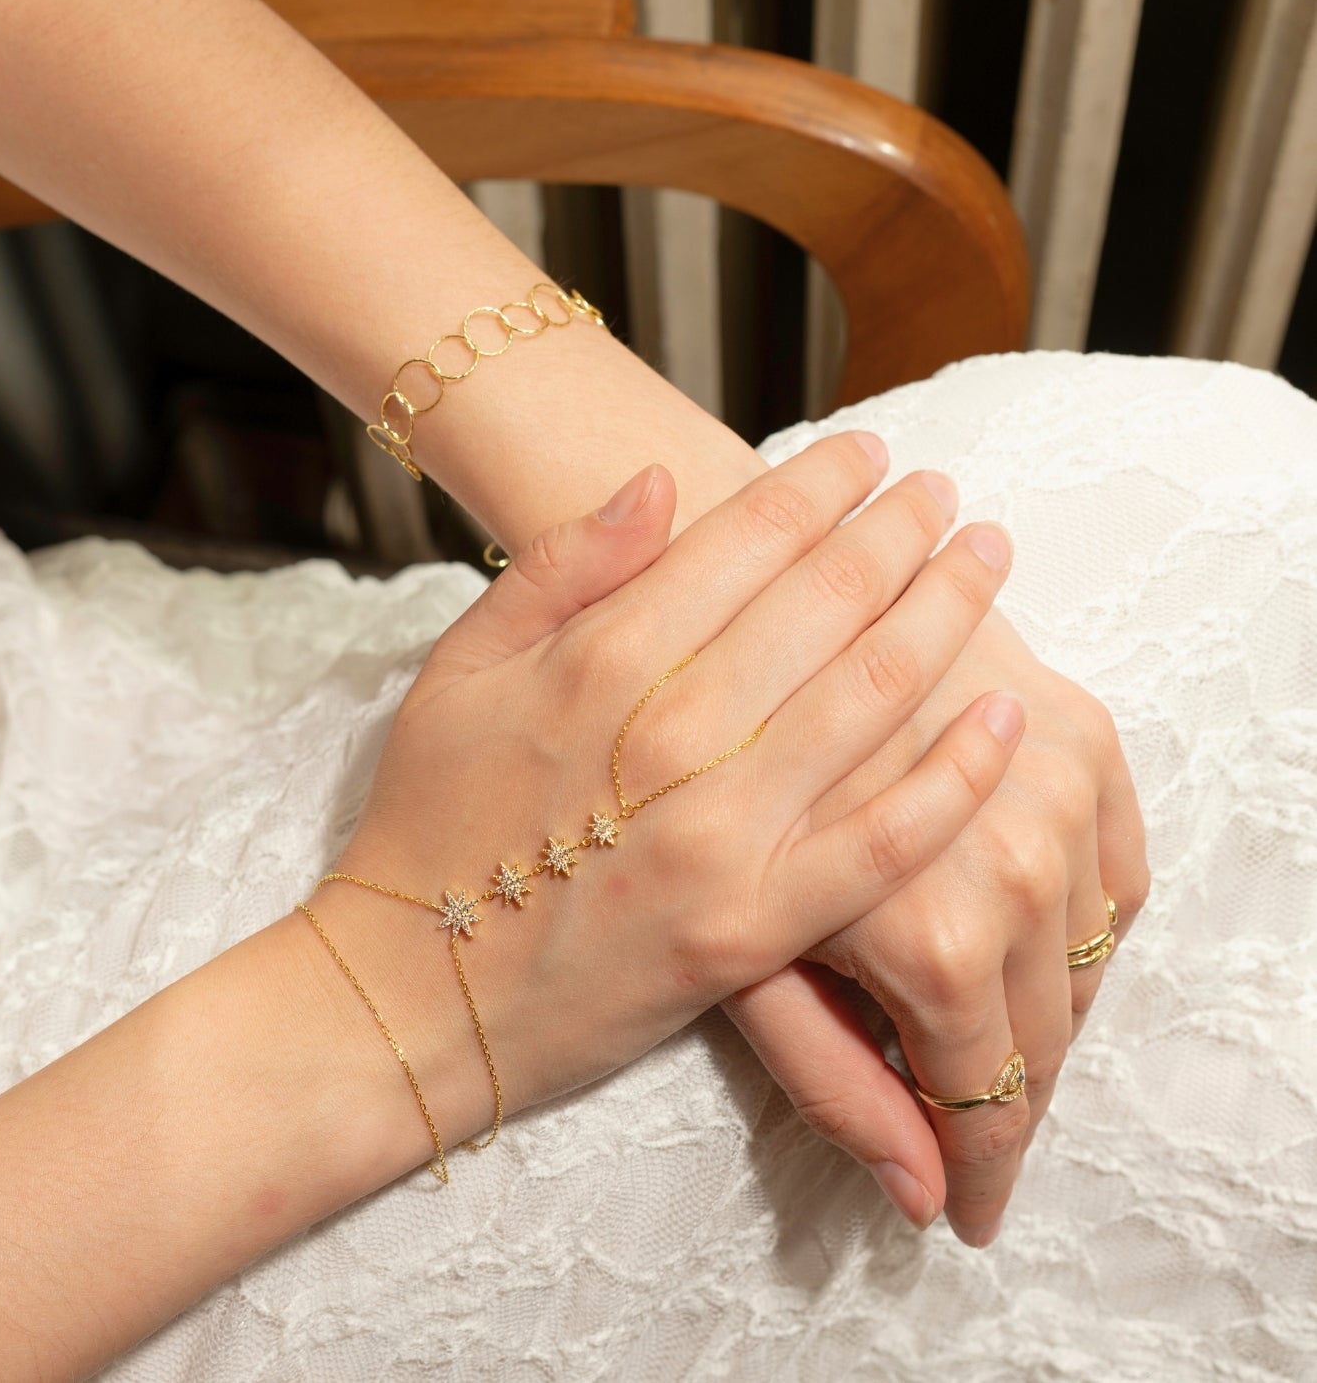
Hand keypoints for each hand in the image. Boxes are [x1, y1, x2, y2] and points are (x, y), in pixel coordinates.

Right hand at [313, 436, 1024, 1147]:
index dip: (819, 485)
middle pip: (826, 603)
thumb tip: (658, 479)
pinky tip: (1008, 716)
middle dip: (902, 531)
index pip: (744, 540)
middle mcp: (675, 731)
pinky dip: (957, 776)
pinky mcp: (757, 926)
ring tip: (987, 559)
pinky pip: (885, 841)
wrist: (412, 993)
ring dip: (946, 616)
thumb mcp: (459, 668)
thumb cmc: (428, 822)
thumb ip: (561, 567)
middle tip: (946, 490)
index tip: (868, 451)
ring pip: (872, 699)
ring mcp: (724, 832)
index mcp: (601, 657)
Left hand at [726, 601, 1150, 1243]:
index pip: (986, 1099)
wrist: (741, 614)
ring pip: (1094, 953)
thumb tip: (917, 1194)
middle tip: (973, 1135)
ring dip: (1051, 1004)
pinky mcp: (1080, 730)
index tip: (972, 1213)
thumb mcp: (740, 945)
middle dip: (1010, 1096)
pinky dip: (1087, 915)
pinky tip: (1032, 931)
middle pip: (1050, 1033)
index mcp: (938, 934)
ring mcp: (1061, 790)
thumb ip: (831, 1078)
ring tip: (996, 1033)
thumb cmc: (705, 778)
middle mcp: (1022, 865)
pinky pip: (1123, 864)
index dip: (981, 1169)